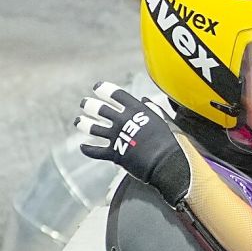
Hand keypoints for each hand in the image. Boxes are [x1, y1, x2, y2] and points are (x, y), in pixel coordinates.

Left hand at [75, 82, 189, 203]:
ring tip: (78, 121)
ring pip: (94, 128)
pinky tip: (82, 147)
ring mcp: (117, 137)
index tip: (97, 87)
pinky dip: (88, 149)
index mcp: (137, 110)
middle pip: (101, 110)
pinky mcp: (114, 153)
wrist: (168, 163)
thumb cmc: (173, 142)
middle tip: (84, 103)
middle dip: (90, 105)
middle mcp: (124, 121)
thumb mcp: (167, 120)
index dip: (105, 90)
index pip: (116, 95)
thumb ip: (155, 110)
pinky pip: (96, 151)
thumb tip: (145, 100)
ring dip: (85, 124)